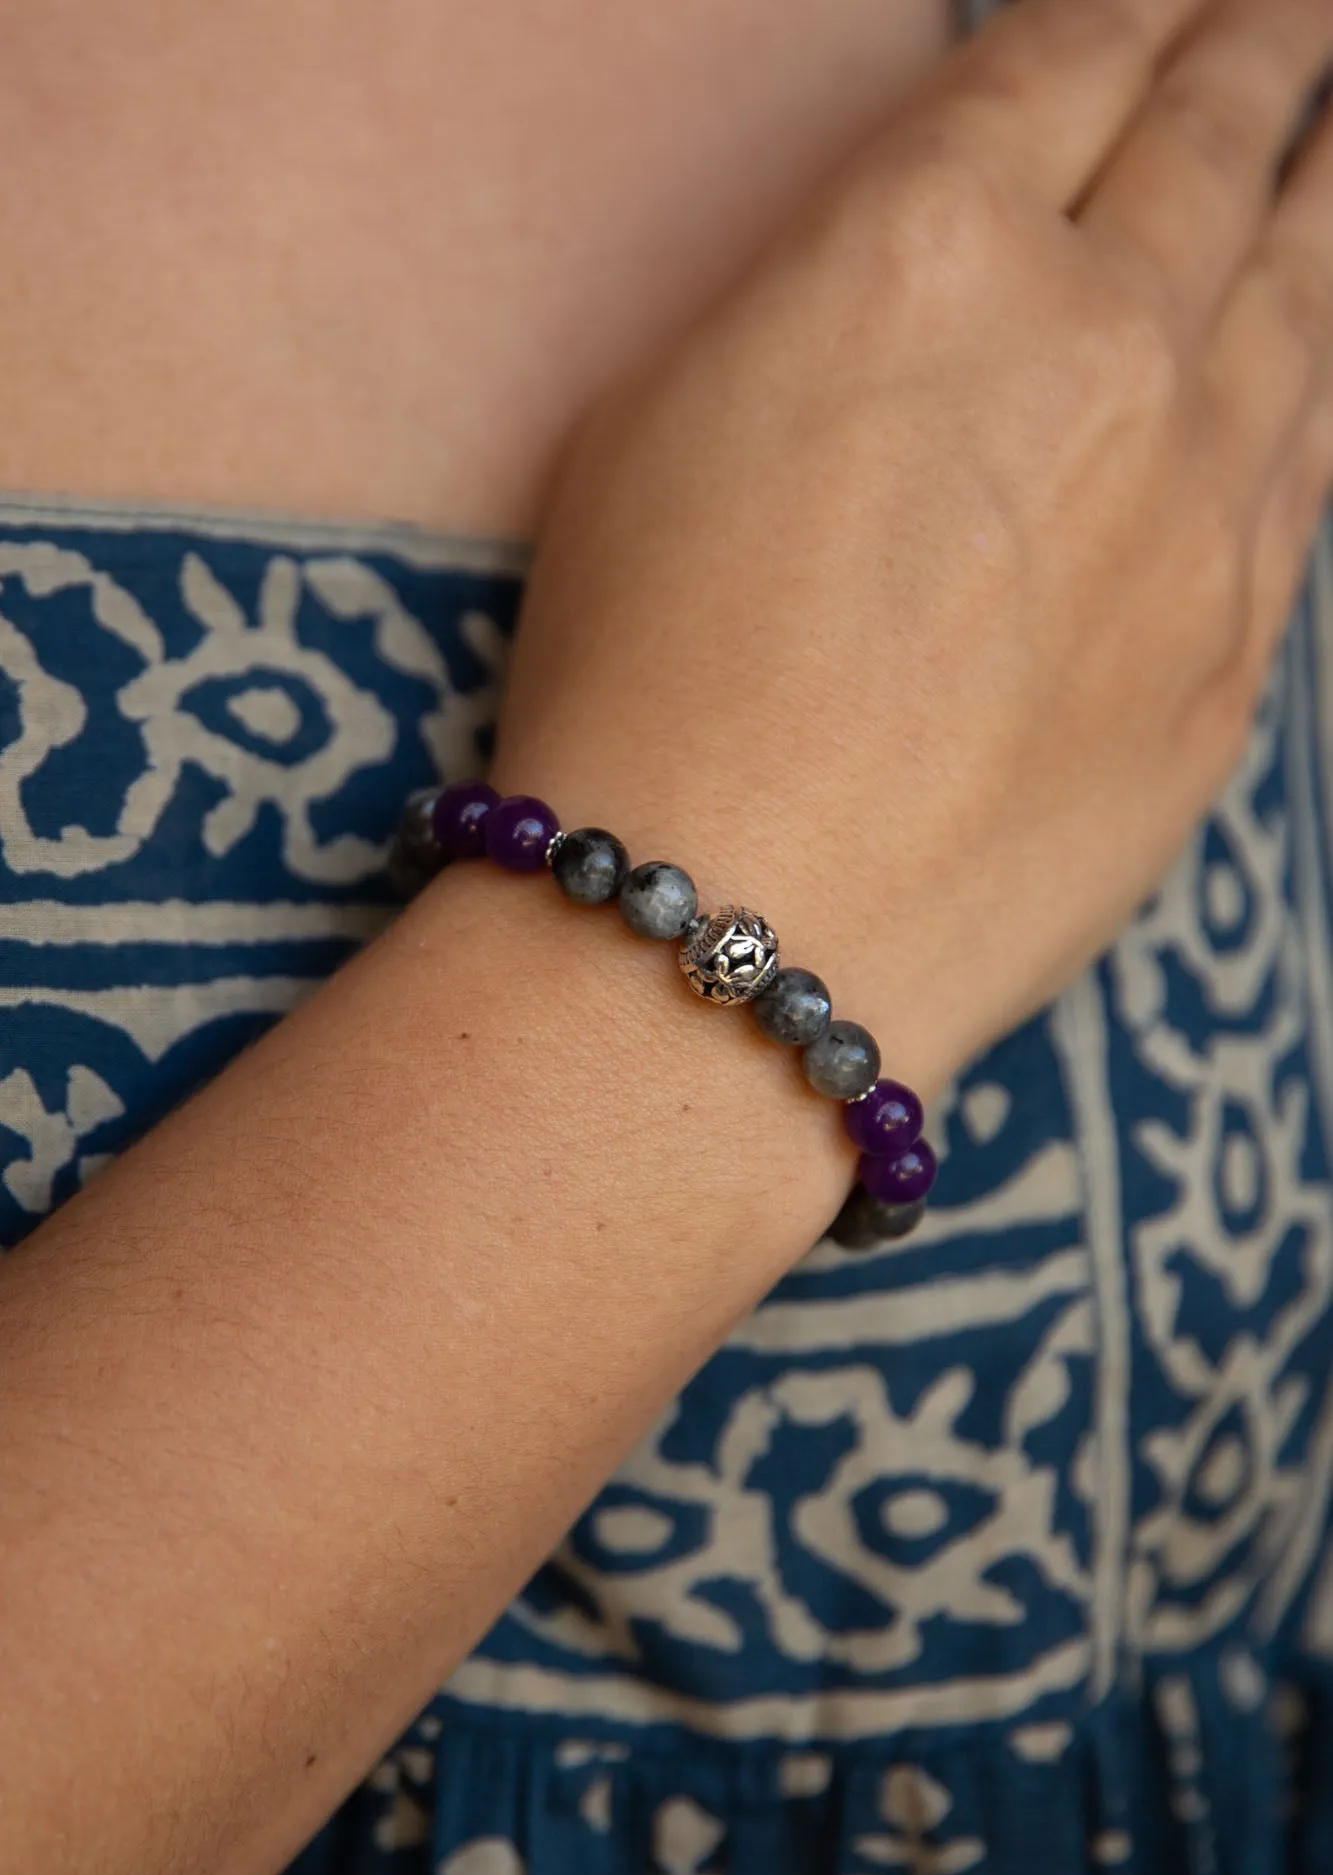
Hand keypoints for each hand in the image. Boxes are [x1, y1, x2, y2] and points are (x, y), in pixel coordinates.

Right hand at [490, 0, 1332, 1096]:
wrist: (747, 929)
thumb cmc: (643, 684)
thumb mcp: (655, 422)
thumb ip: (820, 310)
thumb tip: (912, 288)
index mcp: (925, 246)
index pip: (1067, 57)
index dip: (1126, 5)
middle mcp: (1097, 336)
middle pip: (1219, 141)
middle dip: (1262, 51)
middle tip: (1289, 13)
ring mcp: (1195, 498)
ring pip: (1307, 292)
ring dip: (1326, 196)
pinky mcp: (1232, 647)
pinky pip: (1313, 467)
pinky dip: (1323, 379)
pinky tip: (1319, 351)